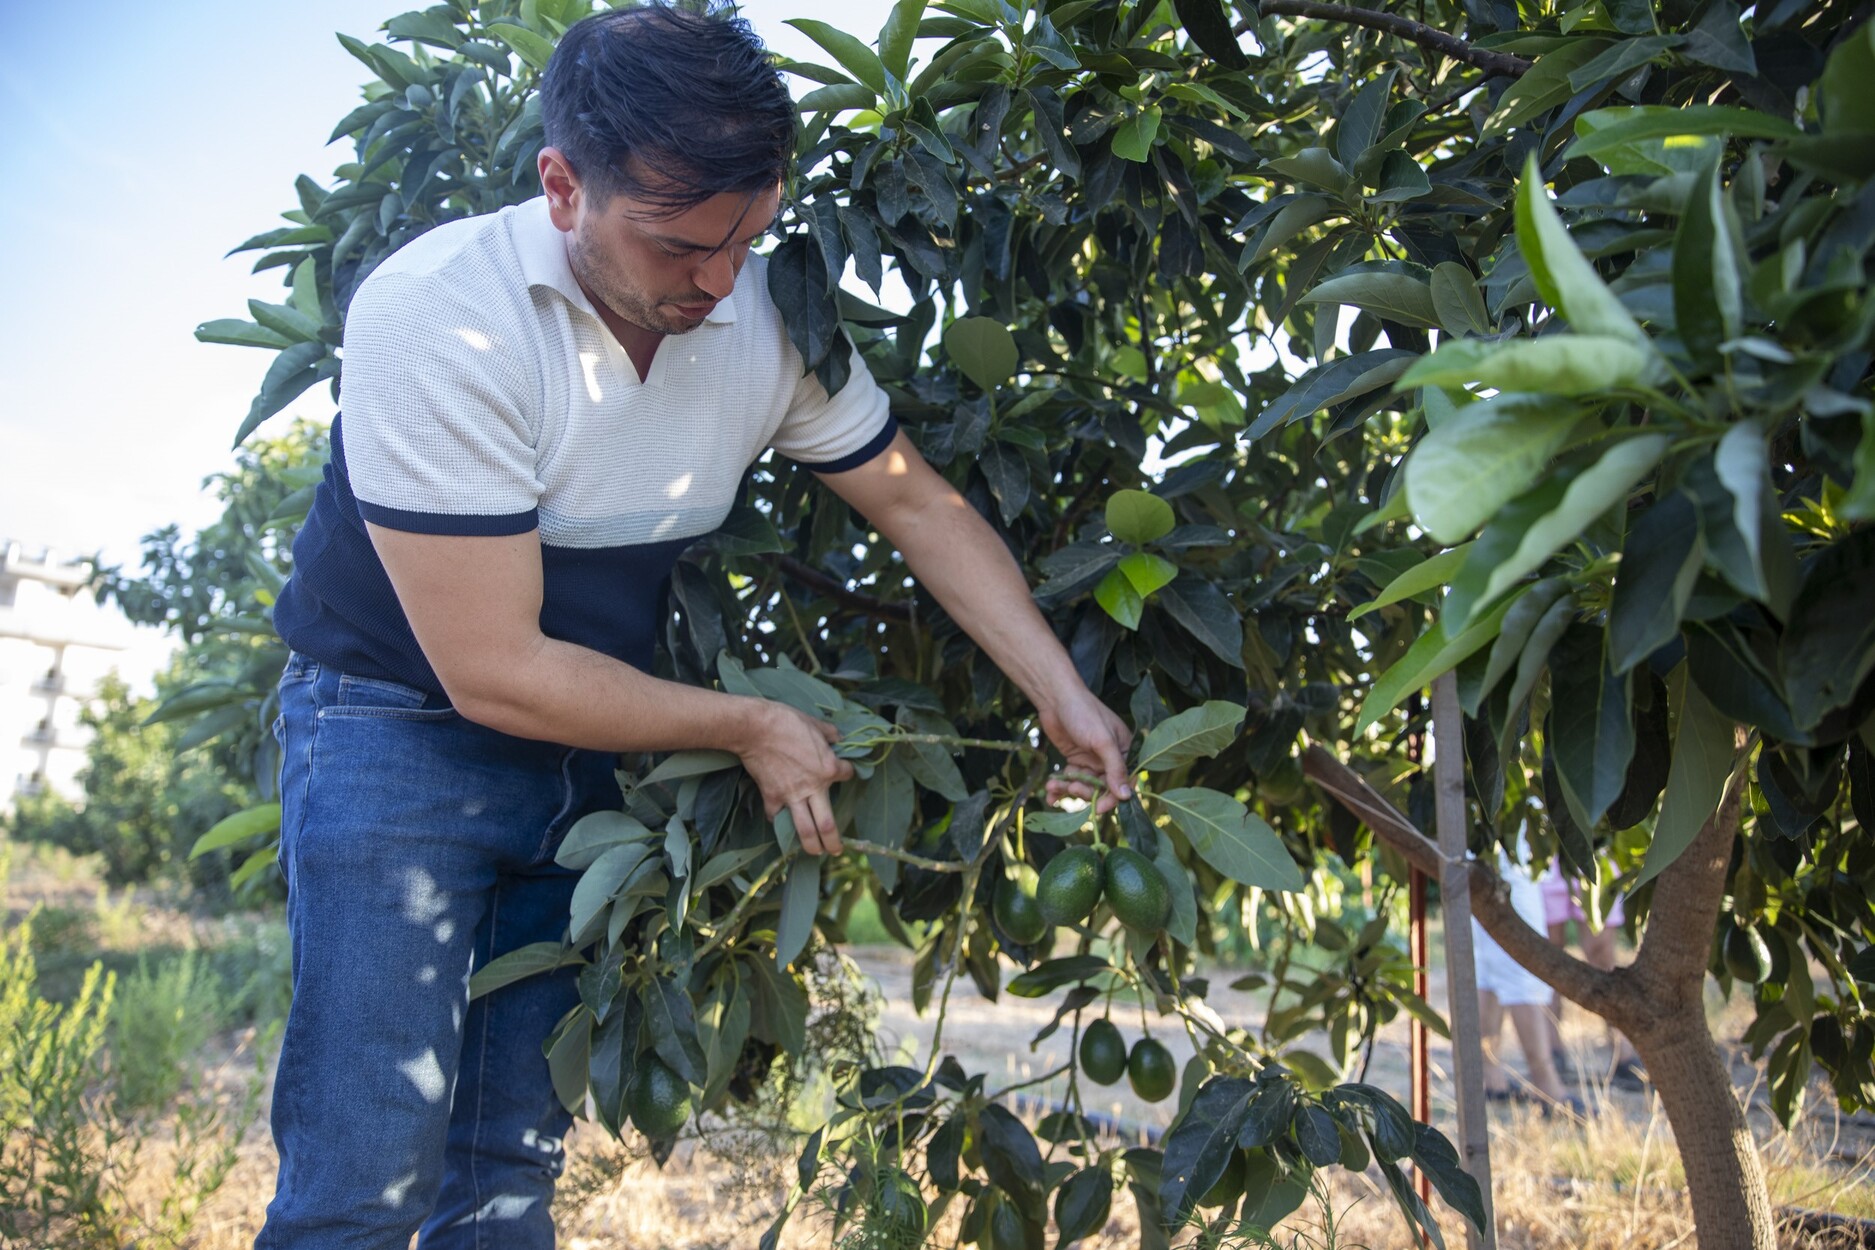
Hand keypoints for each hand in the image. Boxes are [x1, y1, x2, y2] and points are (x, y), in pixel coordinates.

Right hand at [734, 701, 854, 854]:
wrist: (755, 728)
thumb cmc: (787, 722)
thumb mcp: (816, 723)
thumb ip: (830, 734)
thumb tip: (837, 737)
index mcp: (829, 768)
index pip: (848, 775)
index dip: (848, 773)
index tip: (844, 772)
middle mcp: (813, 787)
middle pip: (828, 824)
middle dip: (834, 841)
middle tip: (837, 850)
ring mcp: (791, 796)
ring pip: (804, 830)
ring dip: (811, 845)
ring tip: (815, 852)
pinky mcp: (771, 798)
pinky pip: (776, 816)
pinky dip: (778, 820)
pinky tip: (781, 821)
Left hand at [1038, 685, 1133, 814]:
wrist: (1055, 698)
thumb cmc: (1083, 713)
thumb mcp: (1102, 741)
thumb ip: (1115, 768)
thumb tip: (1126, 796)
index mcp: (1124, 751)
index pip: (1123, 782)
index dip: (1111, 798)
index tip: (1097, 808)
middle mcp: (1109, 758)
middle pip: (1102, 788)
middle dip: (1085, 791)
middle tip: (1071, 786)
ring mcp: (1091, 760)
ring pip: (1084, 786)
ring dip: (1069, 789)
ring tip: (1054, 786)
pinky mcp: (1074, 760)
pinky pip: (1070, 780)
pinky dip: (1060, 788)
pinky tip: (1050, 794)